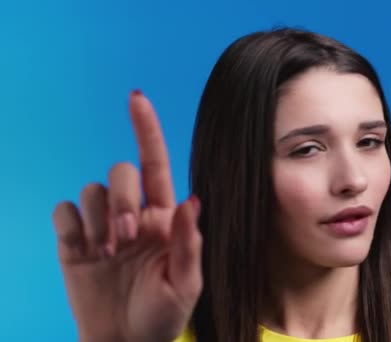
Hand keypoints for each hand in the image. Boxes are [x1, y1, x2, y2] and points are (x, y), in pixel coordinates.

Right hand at [52, 91, 202, 341]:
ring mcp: (101, 226)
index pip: (155, 164)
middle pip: (120, 172)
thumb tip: (191, 200)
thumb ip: (189, 242)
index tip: (136, 98)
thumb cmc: (161, 314)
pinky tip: (85, 250)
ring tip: (107, 252)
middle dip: (121, 198)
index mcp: (164, 218)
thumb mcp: (185, 284)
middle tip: (125, 237)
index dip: (146, 130)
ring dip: (98, 217)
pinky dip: (72, 225)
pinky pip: (64, 210)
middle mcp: (133, 214)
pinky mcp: (73, 240)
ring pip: (91, 188)